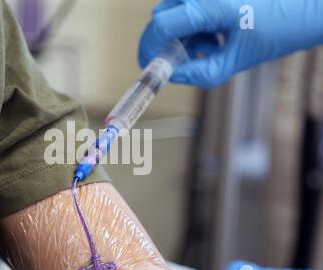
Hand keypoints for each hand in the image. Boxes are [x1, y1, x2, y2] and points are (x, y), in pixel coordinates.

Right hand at [139, 0, 322, 87]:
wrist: (310, 5)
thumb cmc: (281, 28)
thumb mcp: (237, 60)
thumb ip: (200, 73)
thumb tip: (173, 75)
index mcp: (208, 5)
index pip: (160, 25)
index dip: (149, 48)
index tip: (149, 65)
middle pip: (162, 14)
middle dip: (166, 41)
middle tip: (184, 59)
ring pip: (174, 8)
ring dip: (182, 32)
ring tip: (210, 44)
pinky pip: (189, 4)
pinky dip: (195, 22)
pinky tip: (216, 32)